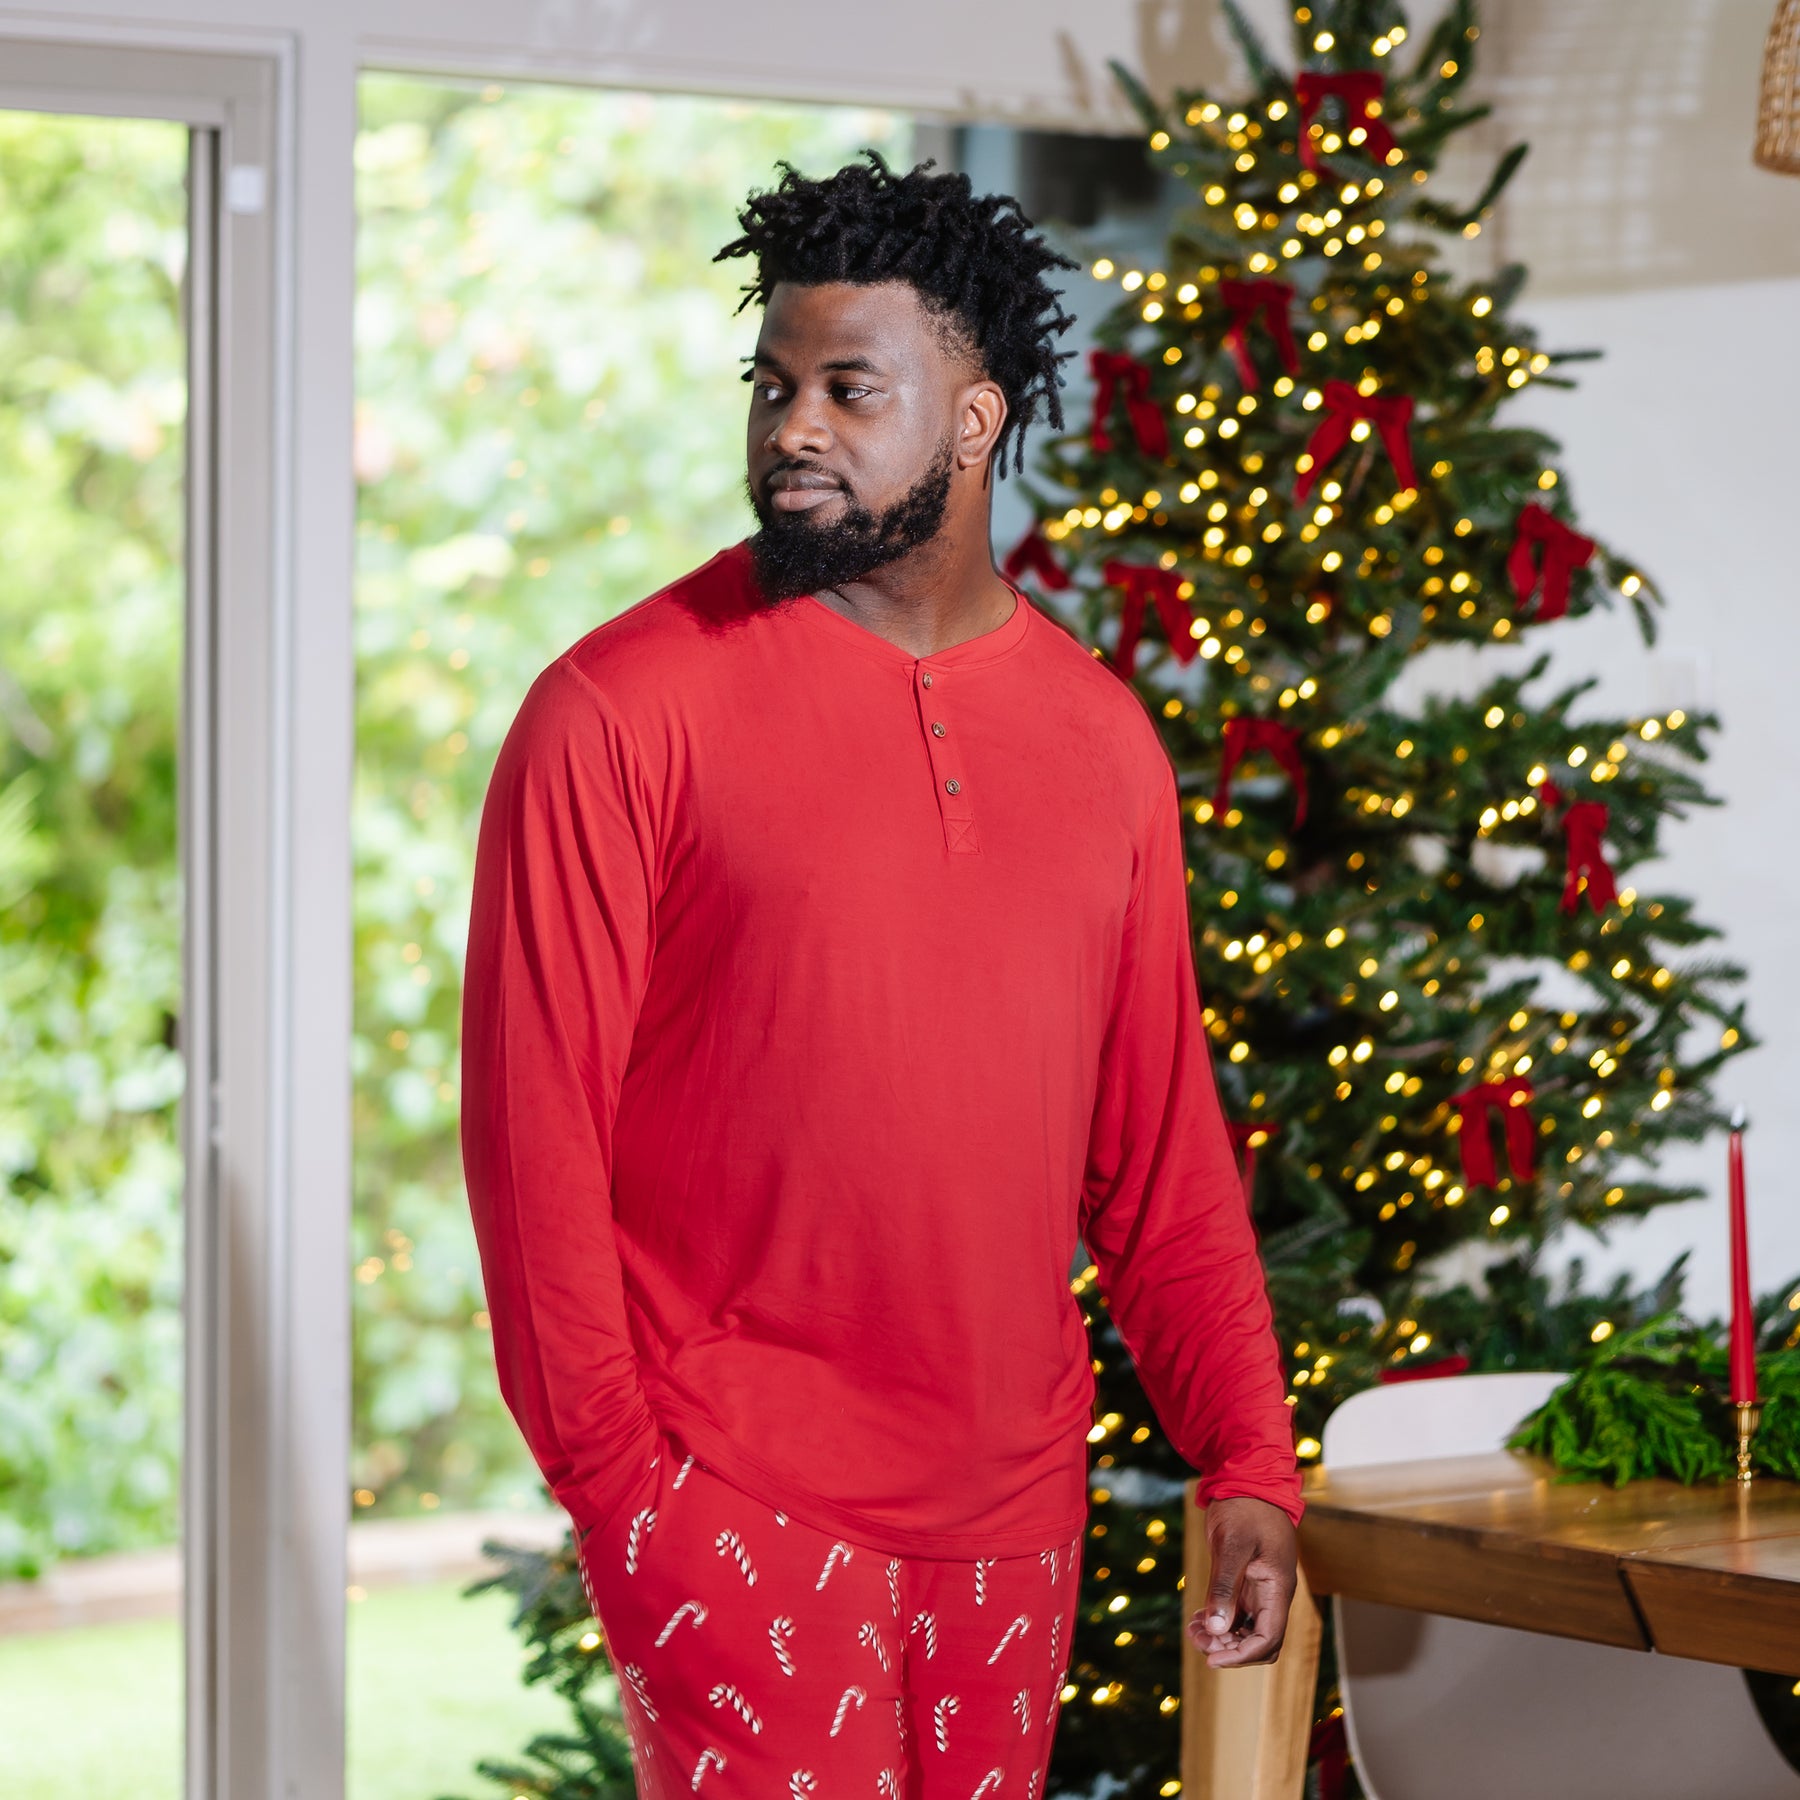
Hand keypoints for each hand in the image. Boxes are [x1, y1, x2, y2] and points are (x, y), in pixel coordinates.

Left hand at [1186, 1496, 1296, 1667]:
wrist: (1246, 1480)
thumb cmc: (1244, 1508)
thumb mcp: (1232, 1545)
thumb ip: (1225, 1586)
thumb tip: (1216, 1629)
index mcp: (1278, 1588)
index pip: (1269, 1639)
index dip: (1242, 1655)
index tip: (1213, 1658)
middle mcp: (1272, 1594)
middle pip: (1260, 1641)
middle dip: (1230, 1649)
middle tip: (1197, 1640)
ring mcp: (1260, 1588)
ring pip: (1246, 1630)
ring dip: (1221, 1637)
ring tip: (1193, 1630)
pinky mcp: (1246, 1580)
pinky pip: (1236, 1613)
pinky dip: (1219, 1620)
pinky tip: (1197, 1618)